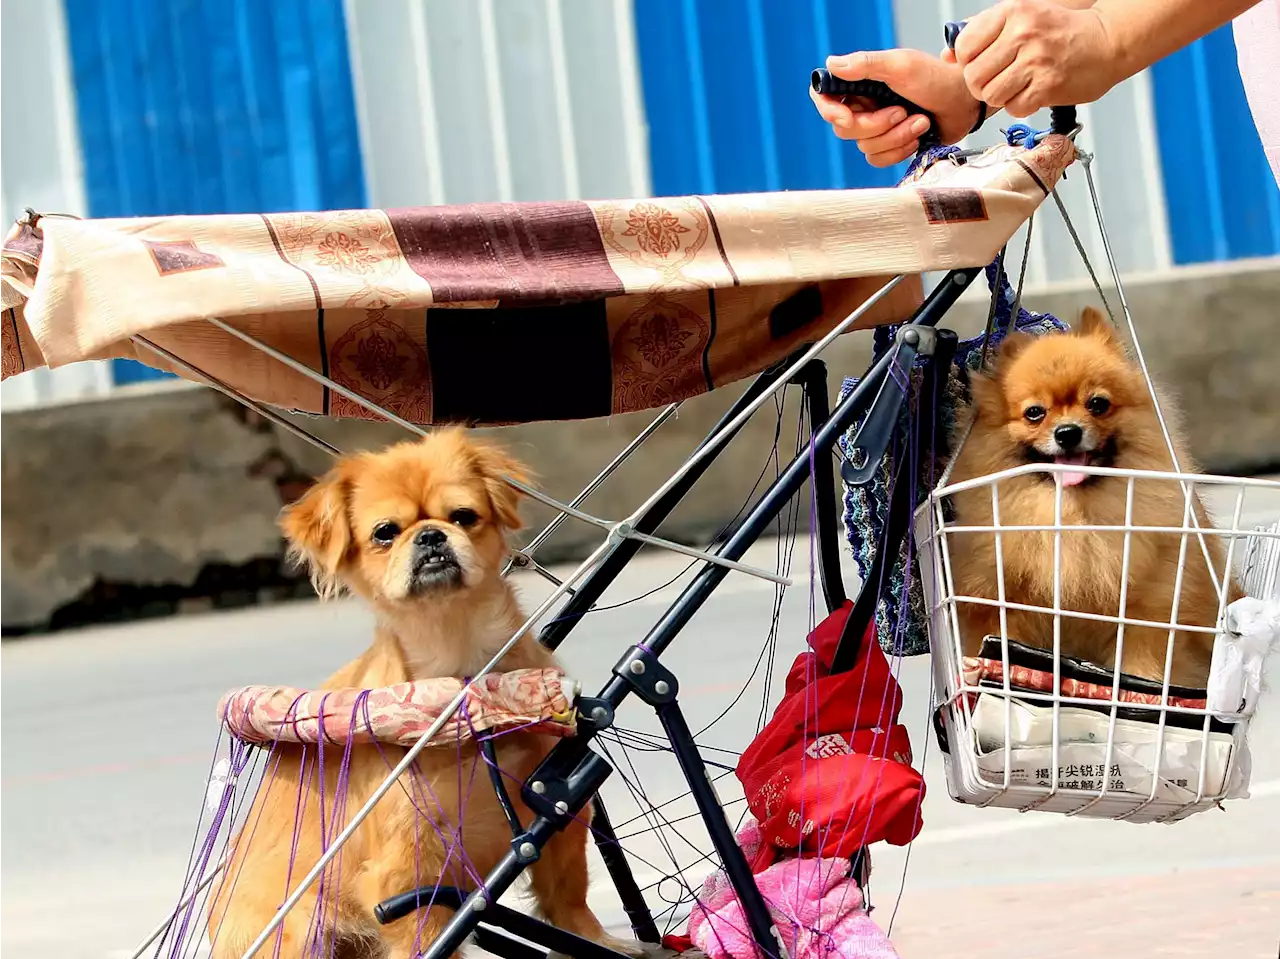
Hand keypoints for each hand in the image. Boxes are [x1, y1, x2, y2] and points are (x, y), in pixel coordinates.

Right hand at [809, 48, 980, 166]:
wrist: (964, 102)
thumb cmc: (936, 78)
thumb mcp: (901, 65)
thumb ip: (866, 64)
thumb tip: (832, 64)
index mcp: (860, 82)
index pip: (824, 97)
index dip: (829, 111)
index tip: (848, 118)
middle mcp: (863, 105)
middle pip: (845, 129)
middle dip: (876, 126)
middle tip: (902, 111)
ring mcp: (875, 127)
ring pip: (864, 147)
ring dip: (895, 137)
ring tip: (920, 121)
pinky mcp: (888, 145)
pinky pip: (878, 159)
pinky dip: (899, 150)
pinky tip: (917, 135)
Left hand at [945, 0, 1122, 117]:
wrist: (1106, 41)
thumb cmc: (1059, 32)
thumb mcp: (1019, 19)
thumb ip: (982, 34)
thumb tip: (946, 56)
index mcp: (1012, 12)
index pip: (964, 46)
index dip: (967, 61)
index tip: (981, 63)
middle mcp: (1023, 33)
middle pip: (973, 76)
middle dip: (981, 85)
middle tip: (998, 80)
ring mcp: (1036, 60)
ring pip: (990, 95)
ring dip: (1000, 97)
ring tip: (1016, 86)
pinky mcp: (1048, 85)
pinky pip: (1014, 108)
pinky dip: (1020, 106)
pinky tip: (1032, 93)